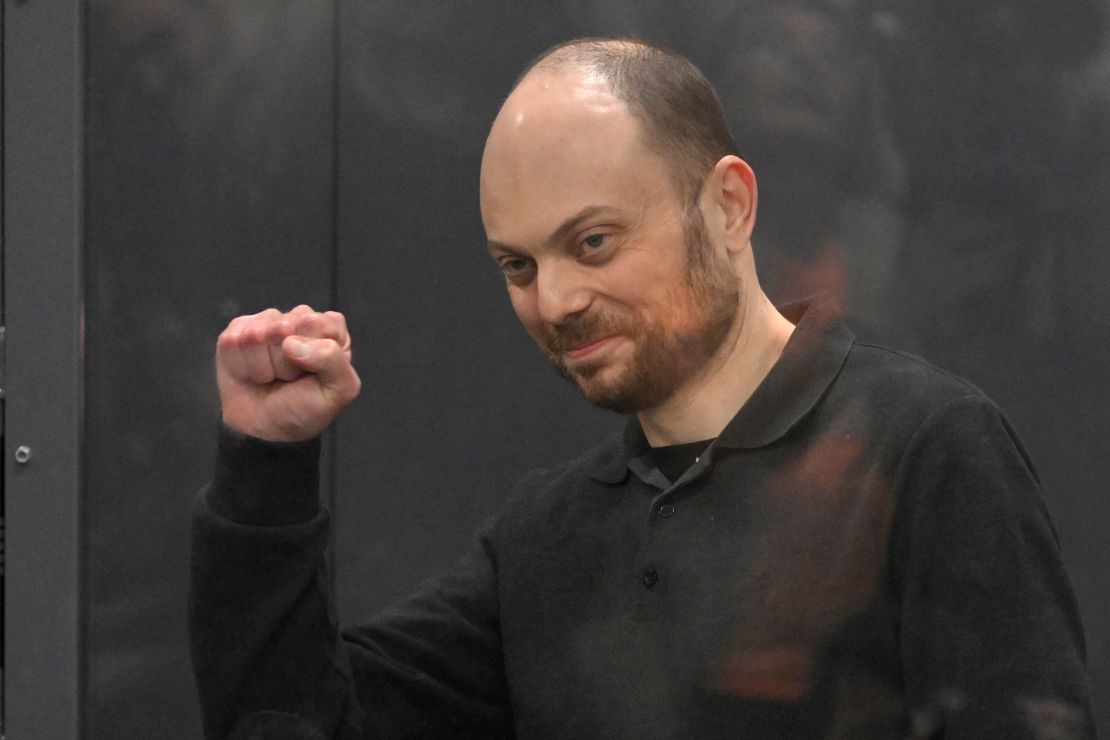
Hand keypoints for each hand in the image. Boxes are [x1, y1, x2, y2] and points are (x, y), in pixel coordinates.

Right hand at [216, 305, 360, 441]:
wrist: (267, 429)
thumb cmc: (306, 407)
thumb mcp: (338, 390)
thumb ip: (332, 359)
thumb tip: (291, 342)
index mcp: (330, 329)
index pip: (319, 322)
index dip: (312, 352)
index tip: (312, 371)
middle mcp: (297, 320)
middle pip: (283, 327)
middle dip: (284, 362)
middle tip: (289, 378)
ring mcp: (265, 323)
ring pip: (255, 334)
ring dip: (262, 366)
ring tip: (271, 377)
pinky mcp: (236, 331)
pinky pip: (231, 341)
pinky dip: (240, 366)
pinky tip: (250, 374)